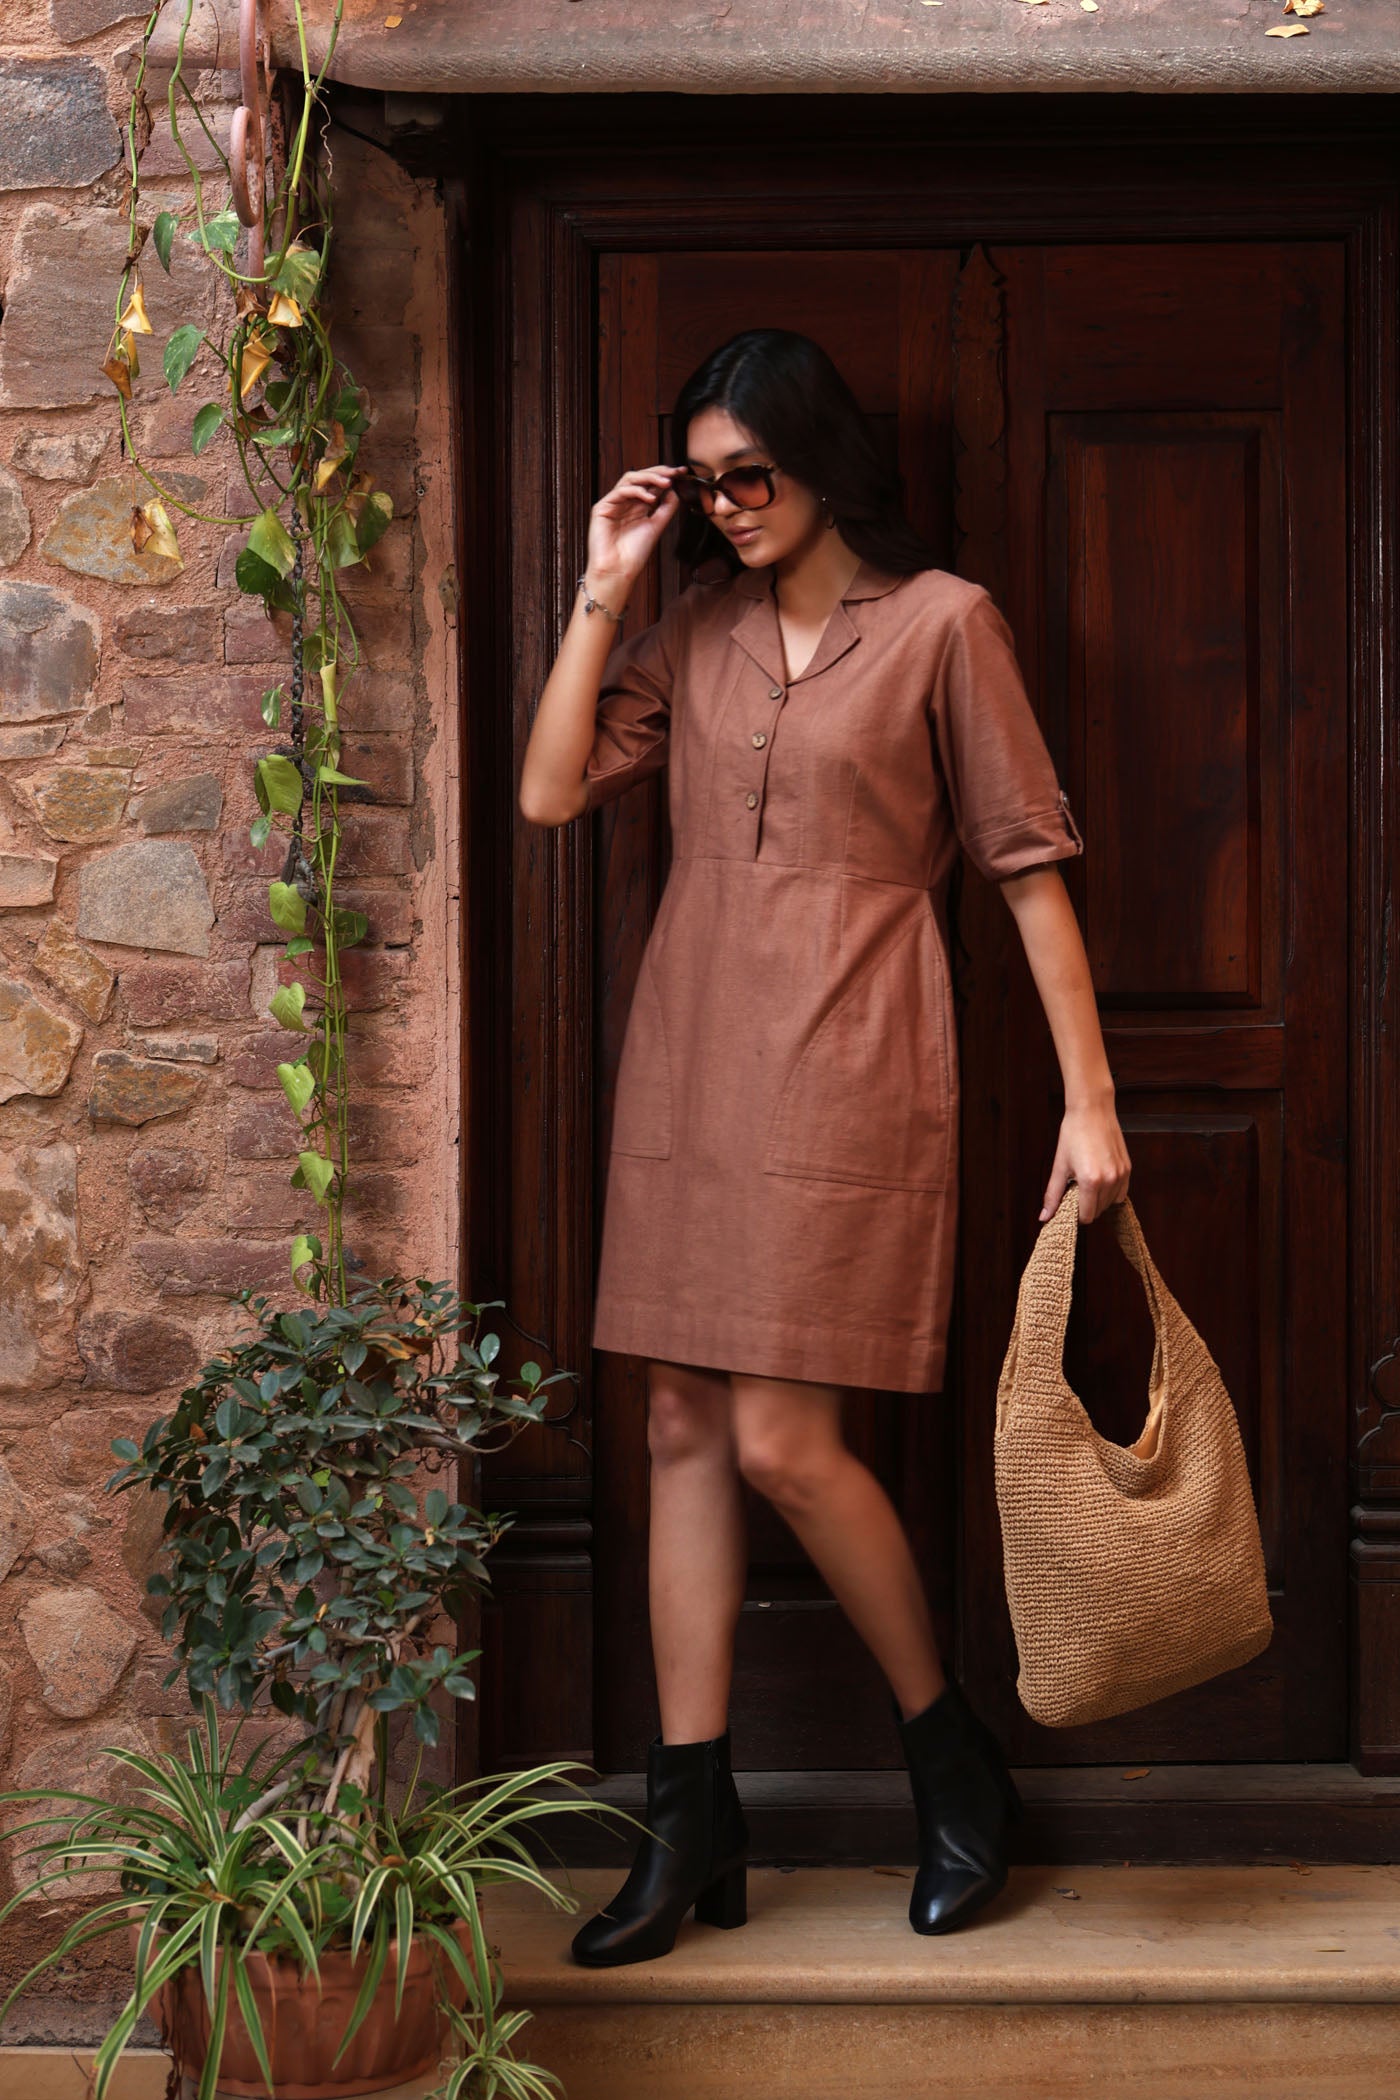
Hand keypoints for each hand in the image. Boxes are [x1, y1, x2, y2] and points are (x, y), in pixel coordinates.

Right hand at [585, 463, 683, 592]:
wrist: (618, 571)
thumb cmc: (634, 554)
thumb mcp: (657, 526)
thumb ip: (666, 508)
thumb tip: (674, 489)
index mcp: (637, 506)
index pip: (651, 484)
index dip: (666, 476)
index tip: (682, 472)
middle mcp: (625, 502)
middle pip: (640, 477)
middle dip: (659, 472)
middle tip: (675, 472)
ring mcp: (613, 503)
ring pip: (630, 479)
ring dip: (649, 478)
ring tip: (666, 482)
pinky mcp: (602, 507)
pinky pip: (620, 491)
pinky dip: (637, 491)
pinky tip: (650, 498)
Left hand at [1039, 1099, 1131, 1223]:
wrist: (1092, 1110)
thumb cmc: (1073, 1134)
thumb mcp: (1059, 1166)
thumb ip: (1053, 1195)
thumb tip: (1044, 1217)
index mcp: (1091, 1181)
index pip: (1087, 1216)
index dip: (1076, 1214)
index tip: (1069, 1204)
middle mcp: (1109, 1180)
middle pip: (1098, 1211)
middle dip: (1086, 1206)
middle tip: (1076, 1190)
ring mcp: (1121, 1175)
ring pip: (1111, 1203)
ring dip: (1099, 1200)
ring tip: (1087, 1182)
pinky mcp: (1128, 1168)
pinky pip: (1121, 1193)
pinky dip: (1111, 1193)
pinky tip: (1100, 1181)